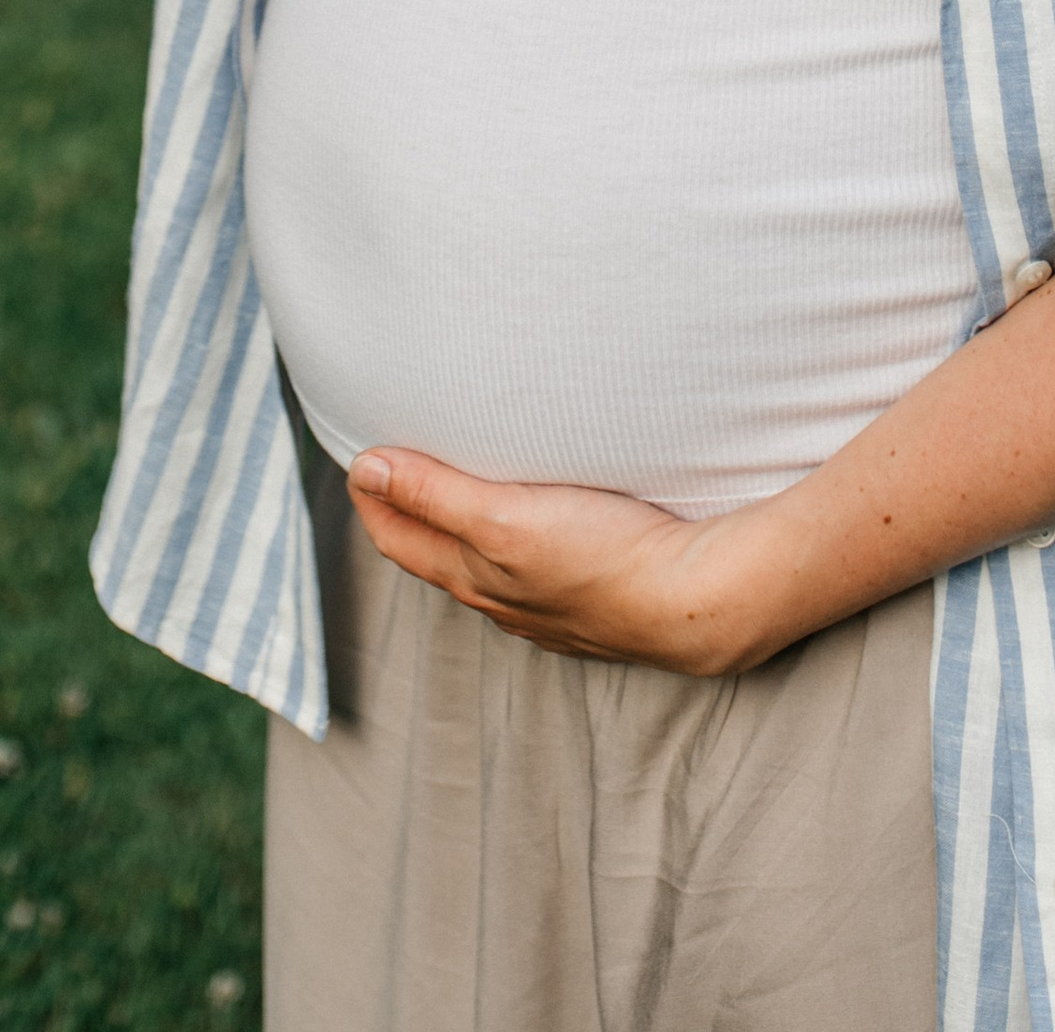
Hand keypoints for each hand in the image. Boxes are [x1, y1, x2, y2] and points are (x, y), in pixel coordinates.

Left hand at [345, 448, 789, 677]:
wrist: (696, 601)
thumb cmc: (602, 557)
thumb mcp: (503, 519)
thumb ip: (435, 495)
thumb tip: (365, 468)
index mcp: (474, 577)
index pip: (398, 537)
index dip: (373, 497)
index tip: (358, 452)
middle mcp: (504, 598)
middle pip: (437, 552)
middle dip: (409, 510)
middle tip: (394, 460)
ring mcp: (549, 603)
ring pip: (486, 562)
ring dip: (460, 525)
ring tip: (456, 481)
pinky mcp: (590, 596)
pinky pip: (532, 568)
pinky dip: (513, 539)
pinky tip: (534, 522)